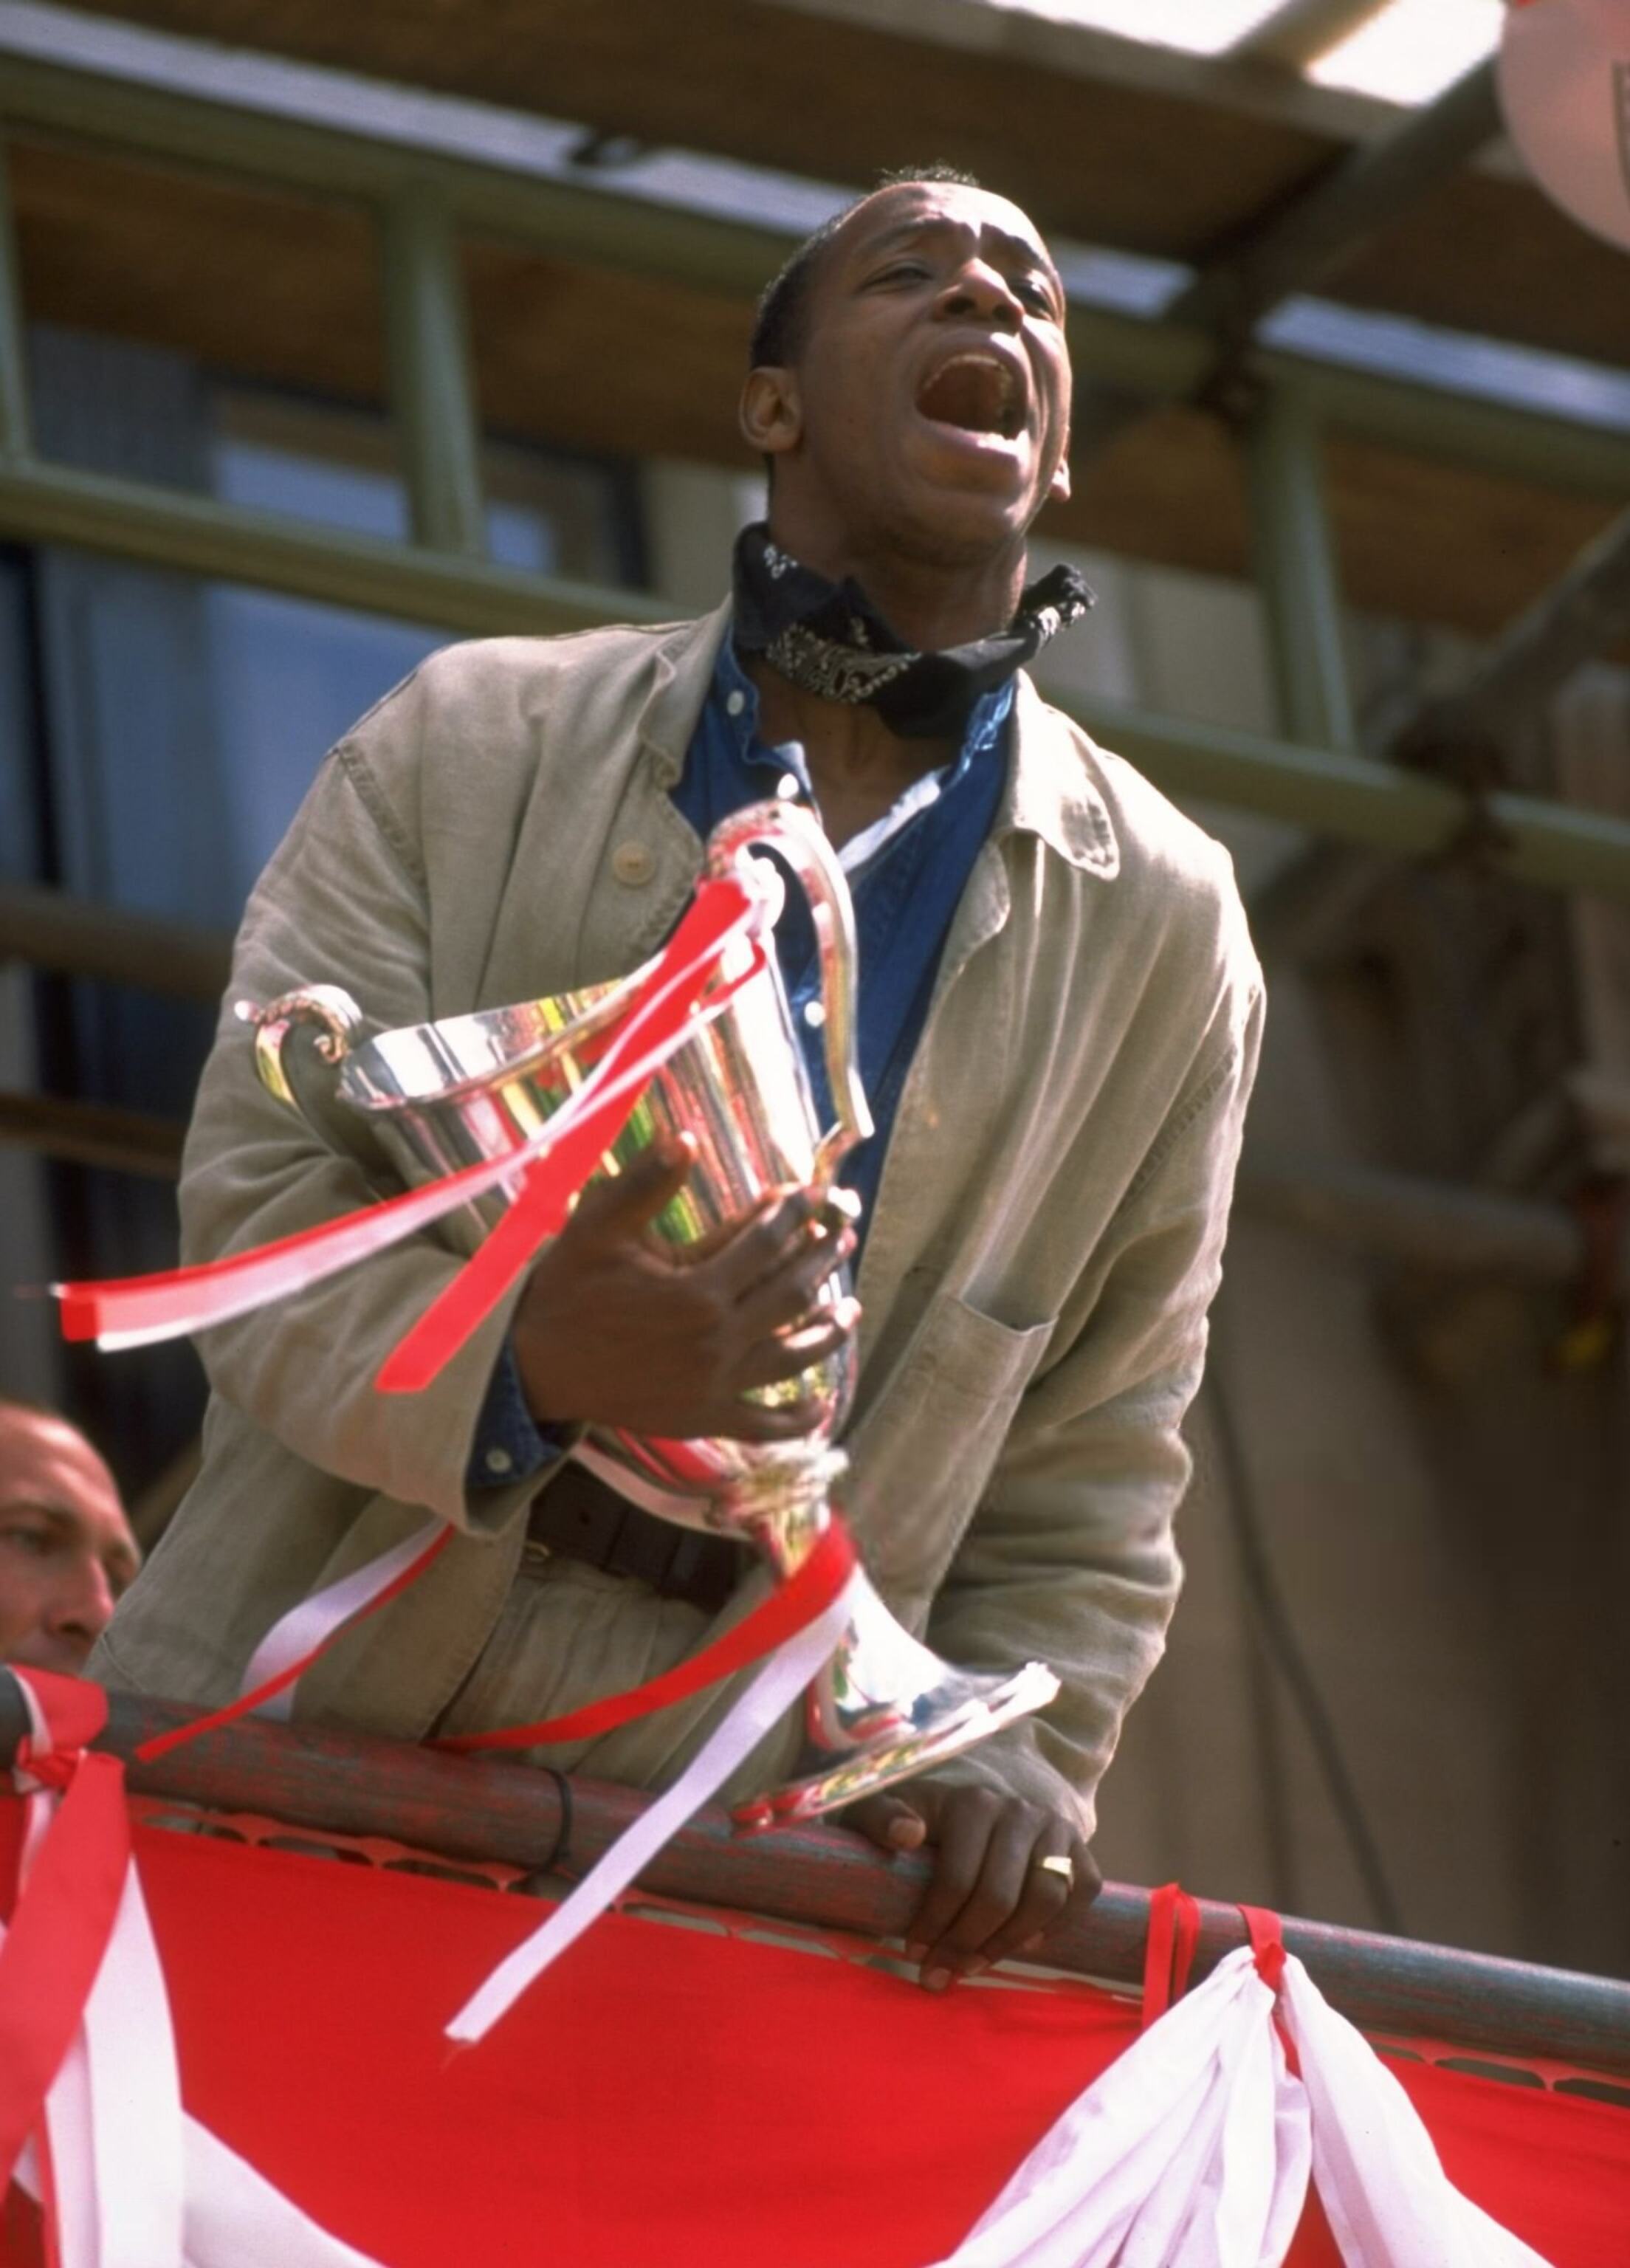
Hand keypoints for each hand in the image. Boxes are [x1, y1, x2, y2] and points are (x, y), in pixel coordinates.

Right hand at [512, 1134, 858, 1440]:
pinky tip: (823, 1407)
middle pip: (790, 1295)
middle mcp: (716, 1340)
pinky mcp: (703, 1417)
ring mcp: (714, 1385)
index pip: (765, 1242)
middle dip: (821, 1261)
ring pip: (792, 1357)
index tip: (813, 1193)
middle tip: (843, 1237)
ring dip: (827, 1331)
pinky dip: (797, 1420)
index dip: (795, 1213)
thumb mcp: (597, 1226)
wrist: (533, 1365)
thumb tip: (687, 1137)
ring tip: (851, 1309)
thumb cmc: (566, 1289)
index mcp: (696, 1291)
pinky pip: (763, 1424)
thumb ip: (645, 1183)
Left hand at [846, 1781, 1099, 1989]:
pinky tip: (1023, 1943)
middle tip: (941, 1974)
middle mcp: (1019, 1810)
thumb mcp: (884, 1809)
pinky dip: (1057, 1926)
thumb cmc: (921, 1818)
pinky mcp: (1079, 1846)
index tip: (914, 1954)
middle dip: (966, 1944)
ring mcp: (1054, 1828)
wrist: (973, 1803)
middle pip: (1000, 1896)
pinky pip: (1081, 1893)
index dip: (935, 1925)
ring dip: (1008, 1944)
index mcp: (971, 1803)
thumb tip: (906, 1834)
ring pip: (1045, 1899)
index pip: (958, 1877)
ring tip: (975, 1964)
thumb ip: (879, 1816)